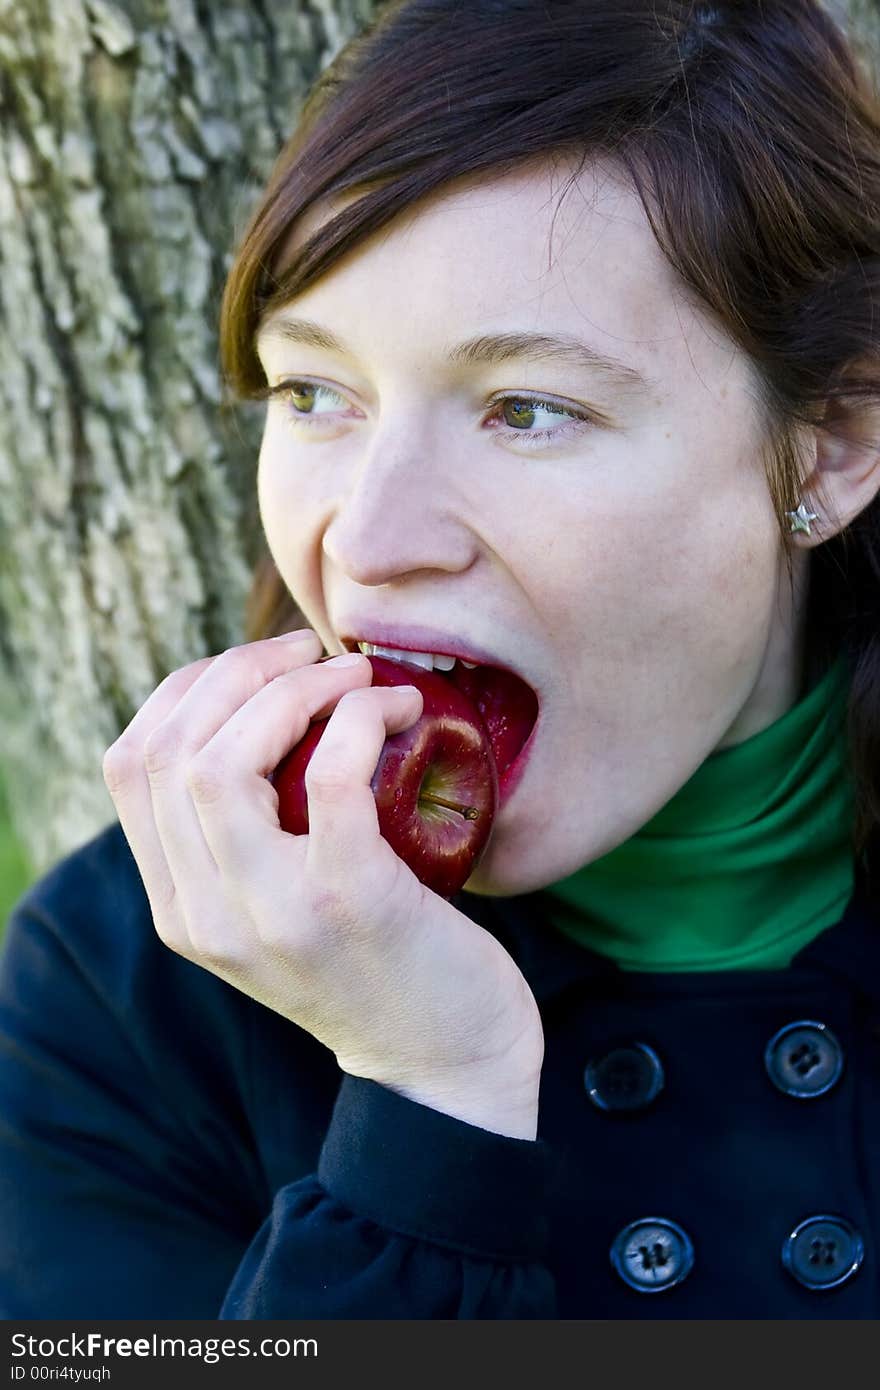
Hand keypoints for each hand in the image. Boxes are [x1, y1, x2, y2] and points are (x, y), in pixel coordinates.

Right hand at [101, 630, 543, 1138]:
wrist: (446, 1065)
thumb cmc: (376, 966)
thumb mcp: (277, 913)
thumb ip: (244, 843)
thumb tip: (252, 714)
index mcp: (180, 909)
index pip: (131, 765)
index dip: (184, 690)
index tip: (254, 666)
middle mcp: (206, 915)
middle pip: (171, 749)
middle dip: (239, 671)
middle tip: (310, 653)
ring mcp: (271, 911)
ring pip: (224, 758)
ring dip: (293, 689)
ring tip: (353, 675)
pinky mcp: (347, 900)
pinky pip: (332, 773)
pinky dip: (360, 718)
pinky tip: (396, 709)